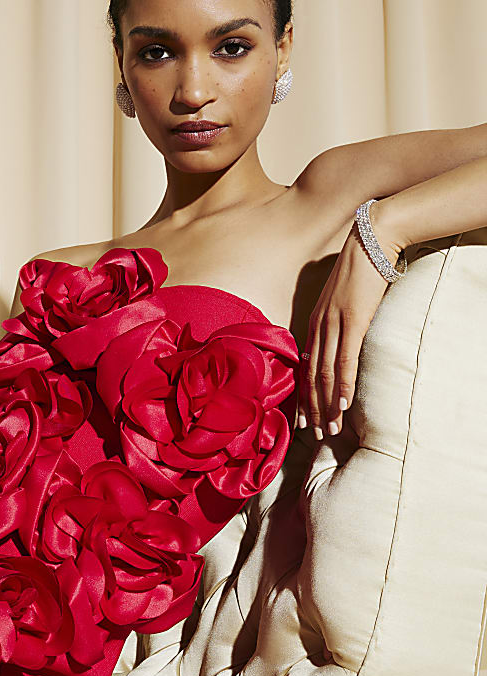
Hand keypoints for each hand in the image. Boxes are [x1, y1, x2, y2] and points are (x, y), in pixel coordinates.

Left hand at [297, 206, 401, 438]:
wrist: (371, 241)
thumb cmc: (360, 269)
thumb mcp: (342, 298)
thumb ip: (338, 320)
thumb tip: (341, 339)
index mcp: (315, 321)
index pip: (307, 366)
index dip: (305, 394)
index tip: (304, 418)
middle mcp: (318, 325)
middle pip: (312, 375)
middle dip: (313, 407)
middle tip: (315, 434)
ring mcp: (334, 324)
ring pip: (326, 373)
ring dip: (328, 404)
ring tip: (330, 429)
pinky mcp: (352, 321)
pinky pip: (345, 360)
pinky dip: (343, 384)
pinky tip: (343, 404)